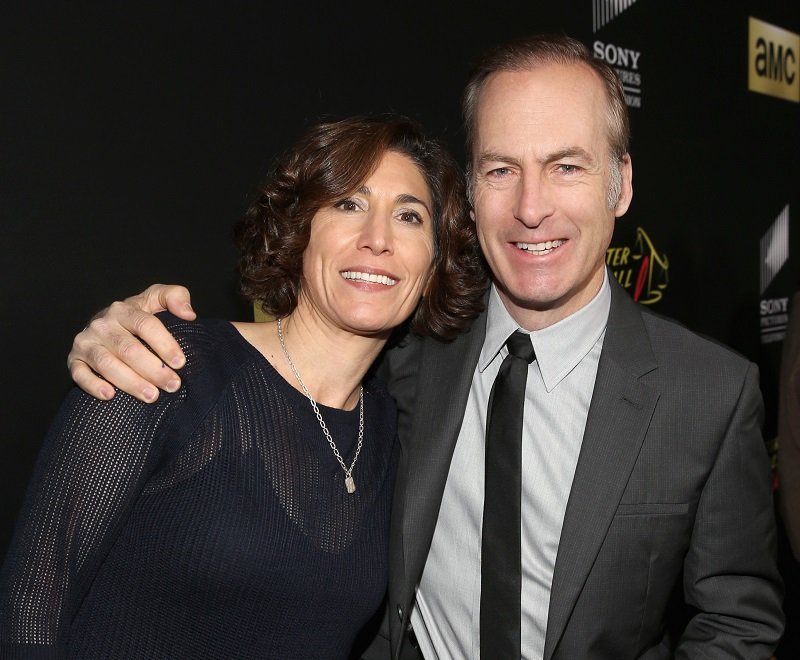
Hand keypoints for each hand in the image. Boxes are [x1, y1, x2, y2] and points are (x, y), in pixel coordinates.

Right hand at [67, 284, 195, 401]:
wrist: (106, 327)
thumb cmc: (138, 317)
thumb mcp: (157, 300)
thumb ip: (176, 297)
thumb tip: (189, 314)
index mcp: (124, 310)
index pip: (145, 325)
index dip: (164, 344)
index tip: (180, 362)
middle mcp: (102, 325)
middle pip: (129, 349)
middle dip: (153, 370)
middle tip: (172, 385)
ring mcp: (86, 343)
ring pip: (107, 365)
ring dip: (131, 383)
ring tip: (152, 396)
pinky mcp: (74, 360)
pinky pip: (79, 374)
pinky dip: (93, 385)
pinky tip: (110, 395)